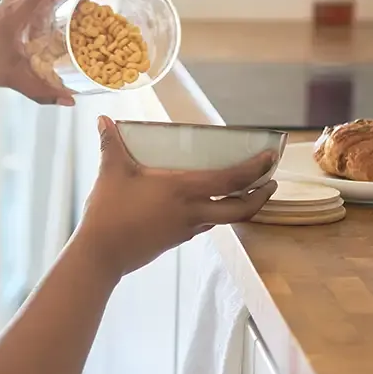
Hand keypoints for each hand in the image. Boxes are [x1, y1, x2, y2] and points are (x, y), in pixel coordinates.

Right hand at [76, 116, 277, 277]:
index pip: (231, 180)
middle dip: (260, 196)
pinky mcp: (176, 240)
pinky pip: (204, 226)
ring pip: (225, 220)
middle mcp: (192, 211)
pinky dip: (213, 215)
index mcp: (183, 190)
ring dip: (239, 206)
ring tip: (242, 192)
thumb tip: (103, 120)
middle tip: (269, 182)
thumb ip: (111, 144)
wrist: (102, 253)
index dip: (255, 168)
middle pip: (241, 209)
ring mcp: (186, 229)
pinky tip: (202, 207)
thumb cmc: (109, 212)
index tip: (270, 157)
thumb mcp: (111, 173)